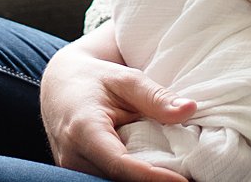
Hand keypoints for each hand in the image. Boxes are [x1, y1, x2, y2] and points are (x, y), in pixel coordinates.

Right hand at [39, 36, 194, 181]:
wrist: (59, 85)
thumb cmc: (93, 79)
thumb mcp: (125, 79)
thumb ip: (156, 96)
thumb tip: (189, 110)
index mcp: (84, 130)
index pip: (120, 165)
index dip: (153, 177)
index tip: (183, 181)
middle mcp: (73, 155)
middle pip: (117, 181)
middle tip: (192, 177)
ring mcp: (72, 169)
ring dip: (142, 181)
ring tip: (175, 173)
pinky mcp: (77, 174)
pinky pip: (107, 180)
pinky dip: (132, 179)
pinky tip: (154, 172)